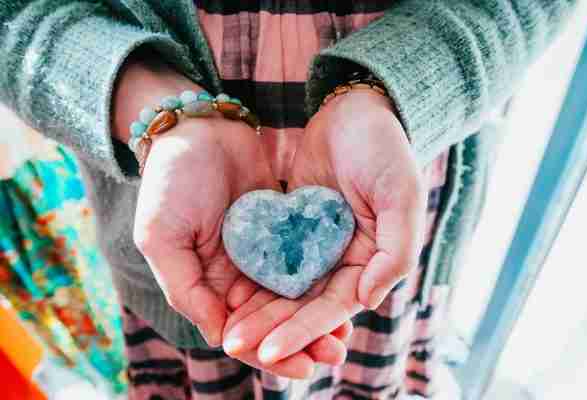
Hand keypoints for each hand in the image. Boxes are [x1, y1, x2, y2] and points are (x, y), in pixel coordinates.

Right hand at [115, 54, 351, 376]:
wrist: (197, 128)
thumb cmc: (170, 181)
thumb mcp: (161, 237)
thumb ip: (186, 288)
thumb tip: (222, 337)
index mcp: (209, 284)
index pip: (242, 332)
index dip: (271, 353)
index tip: (302, 367)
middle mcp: (238, 273)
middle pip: (275, 318)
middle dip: (304, 339)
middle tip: (335, 353)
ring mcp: (264, 249)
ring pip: (295, 293)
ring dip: (318, 314)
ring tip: (346, 333)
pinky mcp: (284, 225)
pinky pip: (306, 256)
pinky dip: (323, 275)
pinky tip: (348, 288)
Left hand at [222, 89, 426, 365]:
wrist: (355, 109)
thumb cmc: (385, 150)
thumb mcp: (402, 196)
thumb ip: (395, 252)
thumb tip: (366, 301)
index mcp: (370, 261)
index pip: (334, 308)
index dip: (302, 331)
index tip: (269, 351)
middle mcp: (342, 259)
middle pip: (303, 305)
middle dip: (271, 328)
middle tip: (232, 347)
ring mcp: (315, 243)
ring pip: (284, 287)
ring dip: (257, 310)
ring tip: (226, 331)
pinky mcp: (292, 225)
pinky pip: (270, 257)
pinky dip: (252, 276)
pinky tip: (227, 292)